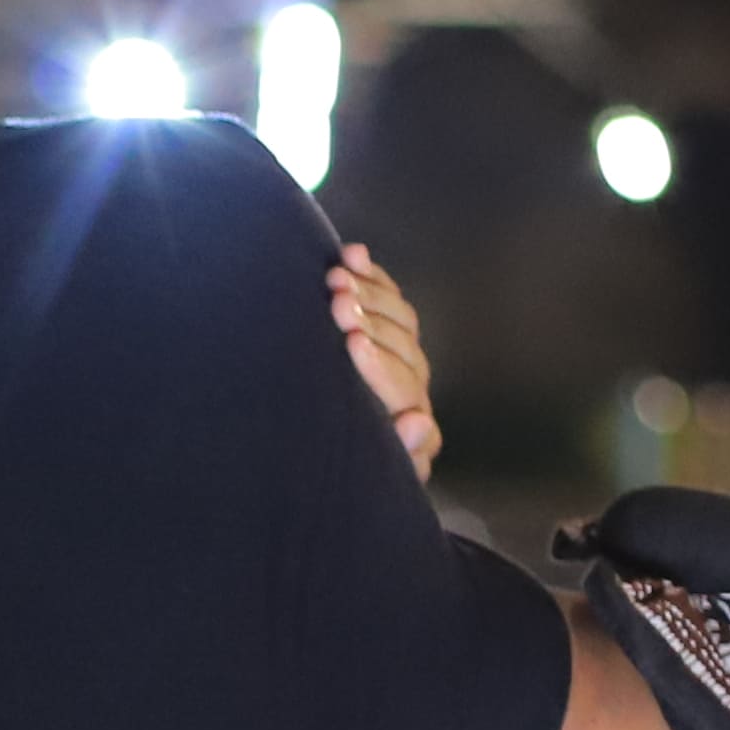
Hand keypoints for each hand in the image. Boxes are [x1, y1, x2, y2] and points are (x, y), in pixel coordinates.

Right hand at [331, 243, 438, 477]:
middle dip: (369, 320)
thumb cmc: (321, 474)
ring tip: (336, 275)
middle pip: (402, 349)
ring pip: (399, 320)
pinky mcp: (387, 338)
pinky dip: (371, 276)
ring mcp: (400, 365)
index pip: (403, 392)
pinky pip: (390, 301)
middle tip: (336, 297)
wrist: (309, 468)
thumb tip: (420, 422)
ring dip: (368, 293)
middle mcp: (411, 397)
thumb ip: (393, 455)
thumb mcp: (352, 474)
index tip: (352, 342)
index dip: (379, 364)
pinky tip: (352, 255)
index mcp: (410, 433)